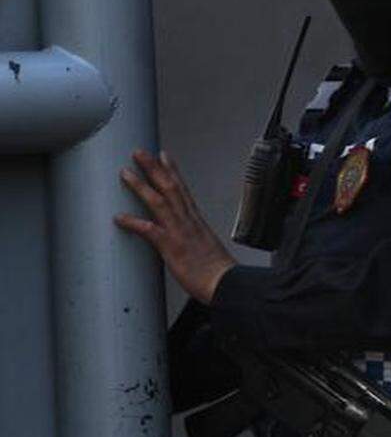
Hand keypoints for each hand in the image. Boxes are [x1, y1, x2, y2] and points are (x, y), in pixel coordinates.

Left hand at [115, 150, 235, 303]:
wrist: (225, 284)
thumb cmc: (217, 273)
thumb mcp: (206, 250)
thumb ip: (194, 240)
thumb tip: (186, 241)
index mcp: (196, 221)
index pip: (183, 189)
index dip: (172, 171)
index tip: (163, 155)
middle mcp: (188, 221)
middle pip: (170, 188)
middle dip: (154, 168)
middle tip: (139, 152)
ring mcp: (180, 232)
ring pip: (159, 202)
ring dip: (141, 185)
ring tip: (125, 172)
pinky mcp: (172, 247)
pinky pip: (150, 231)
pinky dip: (134, 222)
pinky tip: (119, 217)